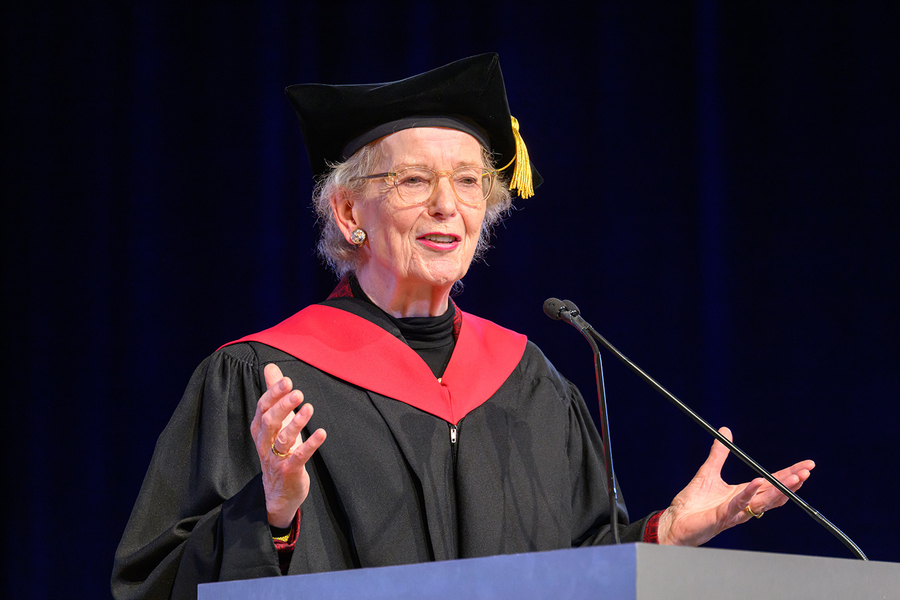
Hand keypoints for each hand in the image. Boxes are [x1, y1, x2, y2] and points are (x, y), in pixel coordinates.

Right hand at [250, 363, 326, 527]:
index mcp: (260, 429)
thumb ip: (274, 395)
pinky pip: (299, 457)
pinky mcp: (289, 471)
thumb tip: (271, 367)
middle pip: (269, 421)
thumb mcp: (275, 422)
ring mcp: (276, 458)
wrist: (278, 493)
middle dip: (283, 406)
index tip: (287, 381)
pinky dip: (310, 445)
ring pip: (282, 439)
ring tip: (309, 408)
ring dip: (296, 423)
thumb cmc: (277, 451)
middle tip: (298, 392)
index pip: (262, 408)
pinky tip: (322, 433)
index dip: (273, 394)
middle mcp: (265, 443)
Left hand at [656, 427, 814, 546]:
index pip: (771, 482)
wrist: (676, 520)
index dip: (789, 474)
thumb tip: (725, 431)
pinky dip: (750, 493)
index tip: (807, 465)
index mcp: (744, 493)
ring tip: (795, 477)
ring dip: (780, 489)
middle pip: (774, 492)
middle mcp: (744, 504)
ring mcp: (736, 512)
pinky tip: (759, 481)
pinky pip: (740, 504)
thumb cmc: (693, 503)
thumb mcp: (708, 472)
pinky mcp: (723, 516)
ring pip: (764, 500)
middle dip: (792, 482)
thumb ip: (719, 454)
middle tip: (807, 471)